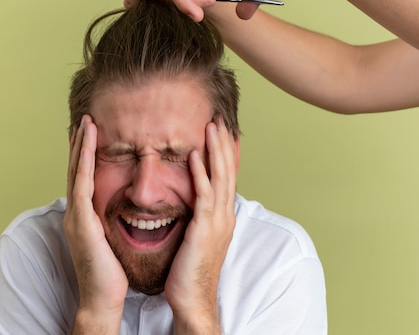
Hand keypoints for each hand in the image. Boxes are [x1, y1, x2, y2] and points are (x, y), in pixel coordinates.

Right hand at [64, 115, 127, 331]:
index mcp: (84, 216)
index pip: (84, 178)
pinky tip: (88, 143)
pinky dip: (84, 160)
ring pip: (77, 171)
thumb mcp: (111, 240)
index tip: (90, 134)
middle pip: (76, 169)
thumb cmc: (110, 273)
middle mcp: (76, 212)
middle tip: (84, 119)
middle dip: (79, 143)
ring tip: (86, 122)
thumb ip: (111, 223)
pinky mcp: (81, 220)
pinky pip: (82, 182)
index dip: (85, 155)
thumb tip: (124, 211)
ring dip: (81, 145)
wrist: (101, 297)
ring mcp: (76, 215)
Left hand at [164, 117, 237, 333]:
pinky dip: (201, 173)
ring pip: (219, 178)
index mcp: (222, 216)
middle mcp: (224, 215)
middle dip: (223, 144)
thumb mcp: (197, 236)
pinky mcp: (204, 229)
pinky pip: (204, 195)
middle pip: (227, 171)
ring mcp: (217, 221)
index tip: (219, 131)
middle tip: (219, 119)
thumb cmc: (190, 270)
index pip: (226, 176)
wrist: (193, 299)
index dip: (224, 152)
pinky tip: (196, 155)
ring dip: (216, 150)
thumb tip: (192, 201)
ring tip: (211, 126)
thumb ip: (198, 216)